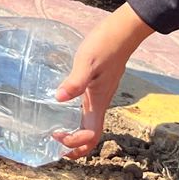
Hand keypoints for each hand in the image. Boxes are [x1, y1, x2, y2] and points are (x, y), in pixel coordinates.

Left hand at [51, 3, 154, 159]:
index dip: (76, 143)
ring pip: (90, 123)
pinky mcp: (98, 85)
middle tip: (56, 146)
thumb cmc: (105, 46)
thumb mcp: (86, 63)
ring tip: (57, 132)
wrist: (122, 33)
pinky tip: (63, 106)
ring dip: (76, 133)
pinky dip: (77, 117)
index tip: (57, 136)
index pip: (91, 135)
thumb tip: (59, 99)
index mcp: (98, 102)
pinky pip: (88, 109)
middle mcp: (100, 102)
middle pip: (91, 134)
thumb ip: (75, 82)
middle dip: (76, 146)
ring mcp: (100, 94)